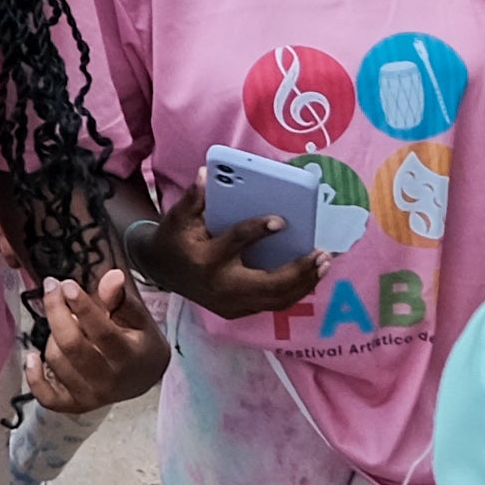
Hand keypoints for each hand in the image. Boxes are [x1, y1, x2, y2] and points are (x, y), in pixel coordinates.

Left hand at [23, 270, 165, 416]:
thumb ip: (120, 299)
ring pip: (56, 360)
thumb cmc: (138, 341)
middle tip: (52, 287)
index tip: (66, 285)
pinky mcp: (73, 405)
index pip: (101, 331)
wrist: (144, 376)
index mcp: (128, 356)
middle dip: (56, 311)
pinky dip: (34, 377)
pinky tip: (32, 356)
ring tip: (64, 323)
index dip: (81, 306)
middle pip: (71, 345)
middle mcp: (109, 380)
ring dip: (52, 336)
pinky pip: (45, 396)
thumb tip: (112, 276)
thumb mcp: (136, 317)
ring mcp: (90, 396)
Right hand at [132, 202, 323, 320]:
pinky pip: (272, 304)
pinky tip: (310, 275)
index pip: (234, 244)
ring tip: (324, 263)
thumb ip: (195, 197)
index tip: (281, 220)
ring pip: (276, 300)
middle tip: (321, 254)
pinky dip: (294, 291)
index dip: (257, 231)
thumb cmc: (175, 237)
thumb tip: (207, 173)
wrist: (161, 270)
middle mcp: (220, 287)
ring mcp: (230, 304)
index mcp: (205, 259)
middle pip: (268, 285)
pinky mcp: (237, 311)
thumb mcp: (178, 215)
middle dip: (298, 271)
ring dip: (304, 283)